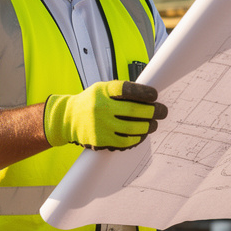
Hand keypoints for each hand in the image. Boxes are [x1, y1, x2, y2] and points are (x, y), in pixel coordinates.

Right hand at [43, 80, 167, 150]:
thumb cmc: (90, 102)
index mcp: (102, 91)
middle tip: (163, 111)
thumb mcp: (102, 89)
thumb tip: (149, 97)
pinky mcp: (100, 139)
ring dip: (148, 126)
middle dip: (153, 111)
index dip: (145, 92)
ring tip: (154, 124)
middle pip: (133, 110)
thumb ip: (121, 91)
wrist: (67, 119)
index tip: (155, 95)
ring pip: (132, 128)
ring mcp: (100, 125)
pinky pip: (124, 141)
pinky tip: (142, 134)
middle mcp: (101, 107)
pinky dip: (137, 138)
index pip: (128, 89)